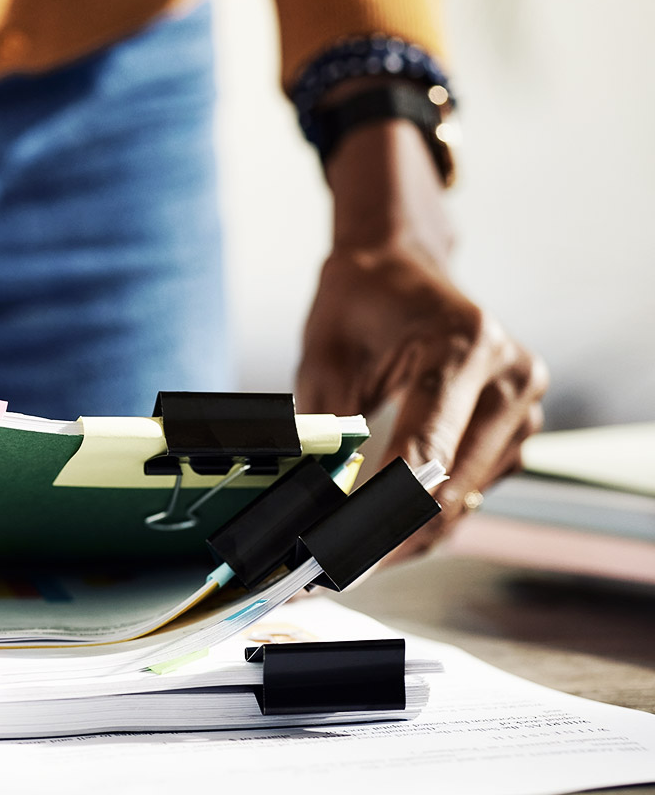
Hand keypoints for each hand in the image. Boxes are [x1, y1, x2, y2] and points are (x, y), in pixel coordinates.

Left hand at [297, 119, 547, 561]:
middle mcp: (509, 376)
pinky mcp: (518, 425)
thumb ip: (325, 427)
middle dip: (390, 536)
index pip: (426, 452)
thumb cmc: (358, 303)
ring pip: (466, 497)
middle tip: (336, 569)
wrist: (398, 268)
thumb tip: (315, 500)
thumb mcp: (324, 357)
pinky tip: (387, 525)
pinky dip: (430, 512)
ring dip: (410, 532)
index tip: (342, 552)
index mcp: (463, 347)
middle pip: (452, 487)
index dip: (381, 513)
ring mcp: (524, 403)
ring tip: (352, 552)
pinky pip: (475, 487)